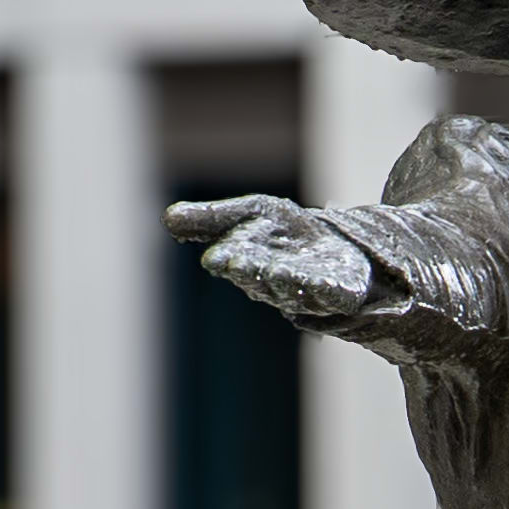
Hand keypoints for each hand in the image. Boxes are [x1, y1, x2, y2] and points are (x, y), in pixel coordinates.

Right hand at [166, 192, 356, 312]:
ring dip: (284, 280)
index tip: (219, 256)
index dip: (229, 256)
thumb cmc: (288, 234)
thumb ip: (213, 218)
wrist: (341, 249)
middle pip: (260, 276)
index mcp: (249, 263)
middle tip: (238, 263)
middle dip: (251, 269)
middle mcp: (275, 281)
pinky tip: (326, 285)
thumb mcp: (253, 213)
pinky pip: (333, 295)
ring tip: (275, 270)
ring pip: (292, 287)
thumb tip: (167, 218)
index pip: (236, 257)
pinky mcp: (341, 292)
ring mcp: (309, 289)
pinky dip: (328, 291)